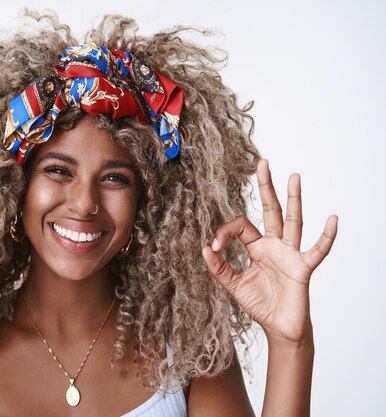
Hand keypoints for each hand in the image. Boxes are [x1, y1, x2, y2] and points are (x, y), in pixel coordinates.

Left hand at [202, 160, 337, 346]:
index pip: (241, 226)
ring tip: (294, 177)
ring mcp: (290, 254)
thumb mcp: (233, 284)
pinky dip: (326, 236)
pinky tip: (332, 219)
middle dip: (266, 187)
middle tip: (263, 163)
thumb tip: (204, 247)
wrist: (279, 327)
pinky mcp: (302, 268)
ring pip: (293, 222)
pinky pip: (317, 251)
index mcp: (257, 247)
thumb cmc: (260, 303)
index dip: (224, 233)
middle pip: (271, 210)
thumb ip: (218, 267)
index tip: (213, 248)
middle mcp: (274, 245)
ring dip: (293, 200)